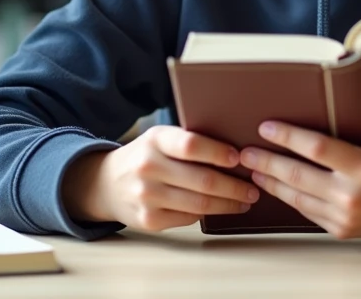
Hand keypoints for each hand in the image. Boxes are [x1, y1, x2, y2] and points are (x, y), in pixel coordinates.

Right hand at [62, 125, 259, 231]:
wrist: (106, 184)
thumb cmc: (146, 156)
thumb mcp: (160, 139)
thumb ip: (188, 142)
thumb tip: (238, 150)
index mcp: (155, 140)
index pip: (191, 145)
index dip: (218, 152)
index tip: (239, 158)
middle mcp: (148, 167)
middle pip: (202, 180)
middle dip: (234, 186)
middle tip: (254, 188)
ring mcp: (146, 196)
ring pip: (199, 203)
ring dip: (228, 204)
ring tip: (245, 200)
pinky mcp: (149, 220)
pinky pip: (189, 217)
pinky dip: (208, 213)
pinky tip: (221, 208)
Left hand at [240, 65, 360, 239]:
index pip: (318, 149)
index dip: (289, 138)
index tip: (266, 127)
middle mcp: (353, 196)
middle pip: (298, 177)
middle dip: (268, 162)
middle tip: (245, 151)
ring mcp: (345, 217)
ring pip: (297, 199)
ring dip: (271, 183)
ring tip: (252, 168)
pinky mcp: (341, 230)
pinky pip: (307, 213)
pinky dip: (288, 199)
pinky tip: (274, 187)